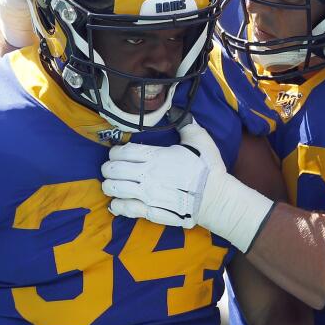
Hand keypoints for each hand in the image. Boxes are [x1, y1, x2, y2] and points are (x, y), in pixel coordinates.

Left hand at [103, 117, 271, 250]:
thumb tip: (177, 113)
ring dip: (109, 185)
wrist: (215, 198)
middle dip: (108, 168)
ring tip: (112, 184)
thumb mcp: (199, 139)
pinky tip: (116, 203)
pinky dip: (116, 205)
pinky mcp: (150, 211)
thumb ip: (185, 125)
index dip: (114, 152)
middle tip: (111, 168)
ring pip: (114, 189)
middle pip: (113, 169)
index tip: (117, 153)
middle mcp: (146, 175)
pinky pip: (124, 209)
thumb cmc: (207, 169)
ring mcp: (146, 195)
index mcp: (155, 156)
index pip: (122, 152)